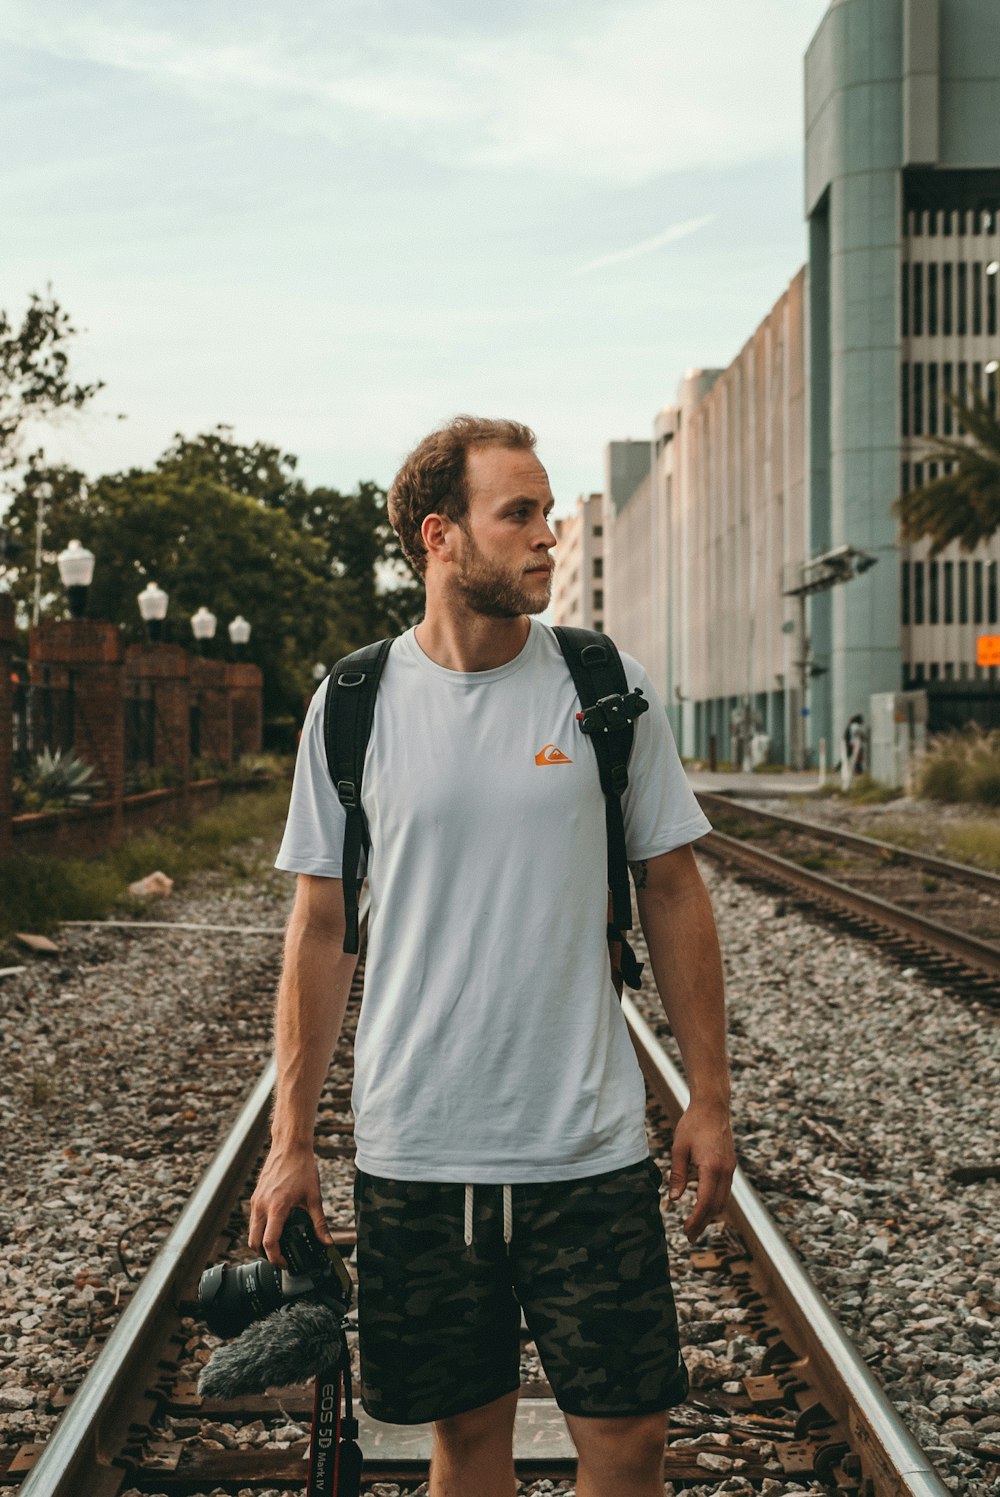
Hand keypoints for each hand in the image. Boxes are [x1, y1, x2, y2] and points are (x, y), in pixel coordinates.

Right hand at [248, 1144, 333, 1265]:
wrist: (290, 1146)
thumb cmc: (302, 1168)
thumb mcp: (314, 1197)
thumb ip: (320, 1222)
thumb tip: (327, 1242)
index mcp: (276, 1207)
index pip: (269, 1242)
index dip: (275, 1258)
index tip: (285, 1263)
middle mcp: (262, 1206)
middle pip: (253, 1242)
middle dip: (264, 1255)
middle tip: (280, 1258)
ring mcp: (256, 1201)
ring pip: (251, 1231)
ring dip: (260, 1242)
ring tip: (277, 1246)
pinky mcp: (255, 1196)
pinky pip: (253, 1220)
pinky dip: (259, 1229)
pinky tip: (274, 1228)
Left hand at [667, 1102, 735, 1242]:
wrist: (712, 1106)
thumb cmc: (693, 1124)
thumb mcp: (679, 1149)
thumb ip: (677, 1175)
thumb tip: (673, 1199)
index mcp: (712, 1167)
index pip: (705, 1202)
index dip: (696, 1220)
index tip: (686, 1232)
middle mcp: (725, 1171)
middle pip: (716, 1206)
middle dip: (703, 1222)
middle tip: (689, 1235)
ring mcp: (730, 1169)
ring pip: (724, 1200)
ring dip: (710, 1214)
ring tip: (695, 1223)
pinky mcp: (731, 1165)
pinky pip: (725, 1190)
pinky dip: (715, 1201)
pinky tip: (704, 1204)